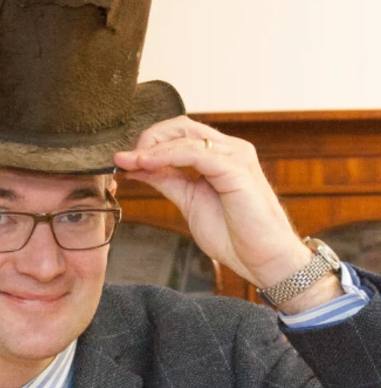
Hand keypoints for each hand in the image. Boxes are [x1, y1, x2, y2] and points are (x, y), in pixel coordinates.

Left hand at [114, 115, 314, 288]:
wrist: (265, 261)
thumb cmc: (237, 237)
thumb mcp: (190, 202)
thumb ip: (167, 181)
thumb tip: (137, 167)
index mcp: (220, 156)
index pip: (179, 134)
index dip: (149, 143)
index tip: (123, 159)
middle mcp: (230, 150)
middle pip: (181, 126)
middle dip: (148, 139)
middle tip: (125, 158)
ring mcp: (235, 156)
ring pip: (185, 136)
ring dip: (151, 147)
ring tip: (129, 161)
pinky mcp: (236, 169)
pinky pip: (194, 153)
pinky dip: (165, 156)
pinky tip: (146, 165)